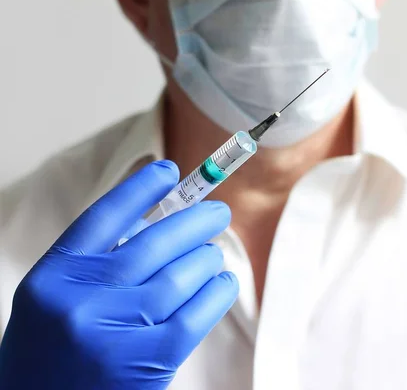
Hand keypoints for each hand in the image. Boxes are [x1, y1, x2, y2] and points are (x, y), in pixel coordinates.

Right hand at [0, 160, 238, 389]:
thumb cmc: (55, 351)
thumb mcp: (57, 297)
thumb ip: (96, 262)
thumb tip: (158, 224)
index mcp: (55, 276)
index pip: (104, 216)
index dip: (141, 189)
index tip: (169, 171)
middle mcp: (82, 300)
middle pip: (154, 243)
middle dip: (196, 221)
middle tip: (219, 213)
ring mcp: (115, 333)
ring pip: (180, 277)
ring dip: (208, 259)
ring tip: (215, 256)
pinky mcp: (148, 363)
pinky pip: (195, 315)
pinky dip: (217, 293)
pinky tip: (224, 283)